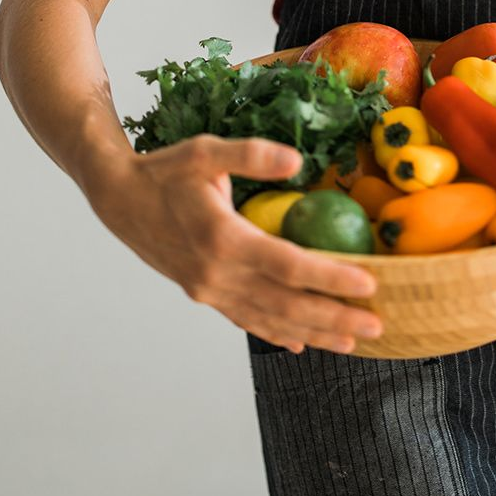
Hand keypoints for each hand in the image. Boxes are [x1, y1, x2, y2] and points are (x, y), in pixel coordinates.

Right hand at [86, 135, 383, 354]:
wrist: (119, 200)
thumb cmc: (165, 172)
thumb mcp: (206, 151)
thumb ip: (251, 155)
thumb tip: (295, 160)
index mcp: (224, 238)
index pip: (289, 266)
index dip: (331, 278)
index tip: (368, 284)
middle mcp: (218, 274)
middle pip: (287, 303)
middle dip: (334, 318)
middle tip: (376, 326)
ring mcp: (209, 289)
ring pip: (269, 320)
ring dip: (311, 334)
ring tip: (350, 344)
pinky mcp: (203, 293)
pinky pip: (245, 319)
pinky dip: (274, 333)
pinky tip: (297, 344)